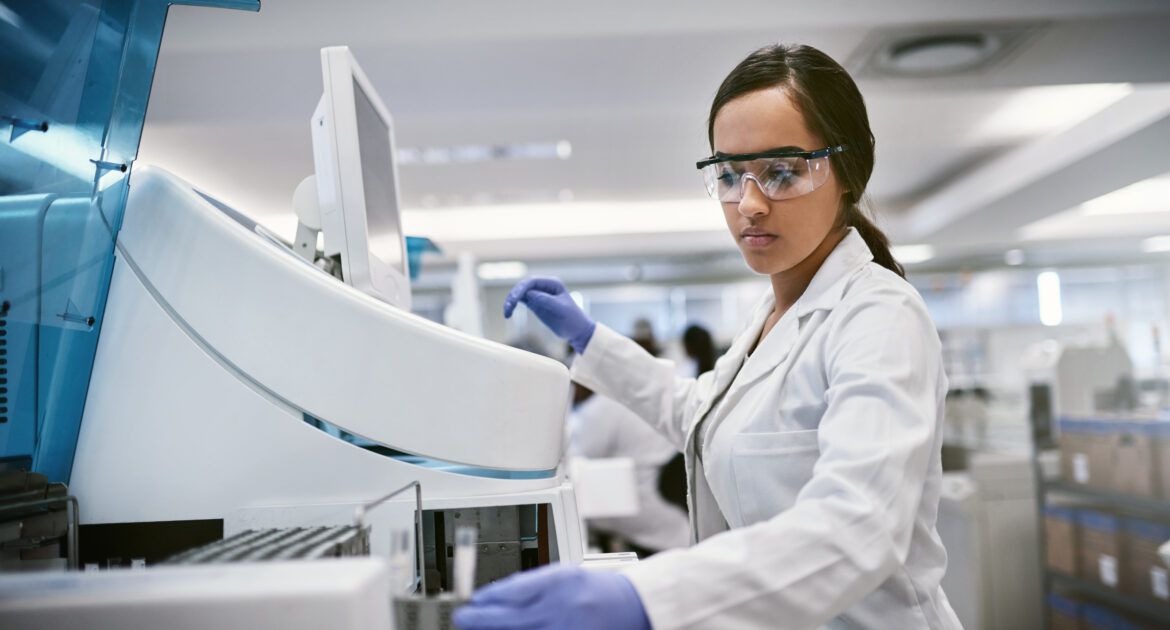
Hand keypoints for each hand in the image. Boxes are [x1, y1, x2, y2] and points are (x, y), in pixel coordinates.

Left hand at [453, 565, 650, 629]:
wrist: (633, 605)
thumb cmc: (596, 589)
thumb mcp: (563, 575)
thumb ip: (530, 585)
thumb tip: (495, 596)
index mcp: (561, 582)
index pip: (515, 591)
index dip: (488, 598)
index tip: (471, 601)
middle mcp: (564, 607)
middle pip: (512, 618)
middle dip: (482, 620)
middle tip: (463, 618)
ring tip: (477, 629)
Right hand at [503, 277, 595, 353]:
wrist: (577, 331)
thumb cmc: (573, 319)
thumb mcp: (561, 310)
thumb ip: (546, 300)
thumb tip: (529, 294)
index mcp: (553, 284)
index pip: (532, 282)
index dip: (521, 289)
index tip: (515, 299)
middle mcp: (544, 287)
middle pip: (523, 287)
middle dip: (513, 295)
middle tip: (508, 307)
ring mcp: (539, 295)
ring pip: (520, 293)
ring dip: (511, 301)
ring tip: (506, 313)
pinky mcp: (535, 304)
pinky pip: (520, 301)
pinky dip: (513, 305)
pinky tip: (508, 313)